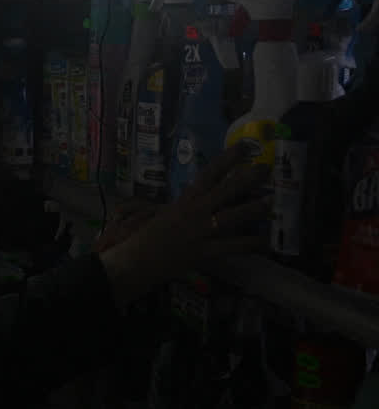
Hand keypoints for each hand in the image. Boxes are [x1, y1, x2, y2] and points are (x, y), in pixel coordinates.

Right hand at [99, 145, 271, 307]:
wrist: (137, 260)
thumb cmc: (145, 237)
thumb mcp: (163, 214)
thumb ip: (181, 205)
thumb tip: (195, 197)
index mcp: (185, 200)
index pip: (208, 174)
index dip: (227, 160)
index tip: (243, 148)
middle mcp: (195, 211)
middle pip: (226, 190)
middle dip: (247, 178)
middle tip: (266, 169)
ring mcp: (201, 231)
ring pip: (233, 216)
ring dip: (254, 209)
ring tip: (271, 203)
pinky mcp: (205, 251)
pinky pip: (233, 246)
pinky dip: (251, 245)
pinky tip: (265, 243)